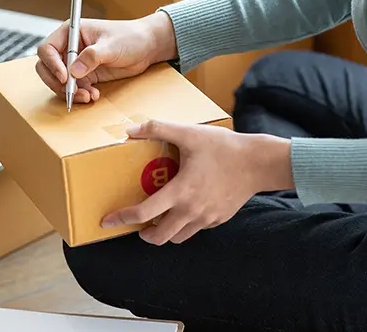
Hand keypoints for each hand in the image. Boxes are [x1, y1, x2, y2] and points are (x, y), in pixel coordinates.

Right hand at [36, 12, 176, 103]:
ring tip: (88, 96)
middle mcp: (69, 48)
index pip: (48, 49)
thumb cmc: (130, 37)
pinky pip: (73, 89)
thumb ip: (91, 57)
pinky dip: (80, 95)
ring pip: (59, 82)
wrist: (146, 47)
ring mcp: (76, 63)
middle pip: (47, 67)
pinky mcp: (85, 76)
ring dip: (70, 92)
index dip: (51, 64)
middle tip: (71, 92)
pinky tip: (94, 95)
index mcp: (70, 32)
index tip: (65, 77)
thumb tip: (73, 72)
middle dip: (56, 82)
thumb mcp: (111, 45)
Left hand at [101, 120, 293, 244]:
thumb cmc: (223, 147)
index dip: (122, 219)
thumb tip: (128, 130)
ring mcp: (206, 219)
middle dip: (143, 234)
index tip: (107, 221)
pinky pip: (196, 230)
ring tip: (158, 220)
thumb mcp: (188, 133)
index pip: (143, 214)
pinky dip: (184, 226)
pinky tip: (183, 210)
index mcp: (180, 192)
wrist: (259, 162)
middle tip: (136, 226)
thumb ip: (157, 129)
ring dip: (164, 233)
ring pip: (179, 238)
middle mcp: (191, 211)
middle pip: (159, 237)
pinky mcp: (218, 219)